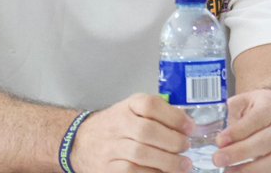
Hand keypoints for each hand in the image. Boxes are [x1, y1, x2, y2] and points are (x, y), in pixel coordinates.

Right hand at [71, 93, 193, 172]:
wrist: (80, 142)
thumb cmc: (115, 126)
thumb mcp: (133, 110)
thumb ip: (159, 113)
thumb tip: (187, 123)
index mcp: (128, 106)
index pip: (151, 105)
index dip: (174, 117)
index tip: (190, 128)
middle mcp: (118, 124)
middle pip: (148, 132)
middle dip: (173, 142)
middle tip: (186, 148)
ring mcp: (111, 147)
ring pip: (141, 155)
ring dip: (167, 162)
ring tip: (182, 165)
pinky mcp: (107, 168)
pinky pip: (132, 172)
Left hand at [213, 89, 270, 171]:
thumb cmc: (265, 105)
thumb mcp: (248, 99)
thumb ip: (233, 112)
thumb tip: (220, 134)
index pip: (256, 118)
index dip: (238, 131)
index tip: (220, 140)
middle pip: (263, 141)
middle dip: (239, 152)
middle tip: (218, 159)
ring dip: (248, 168)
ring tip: (228, 171)